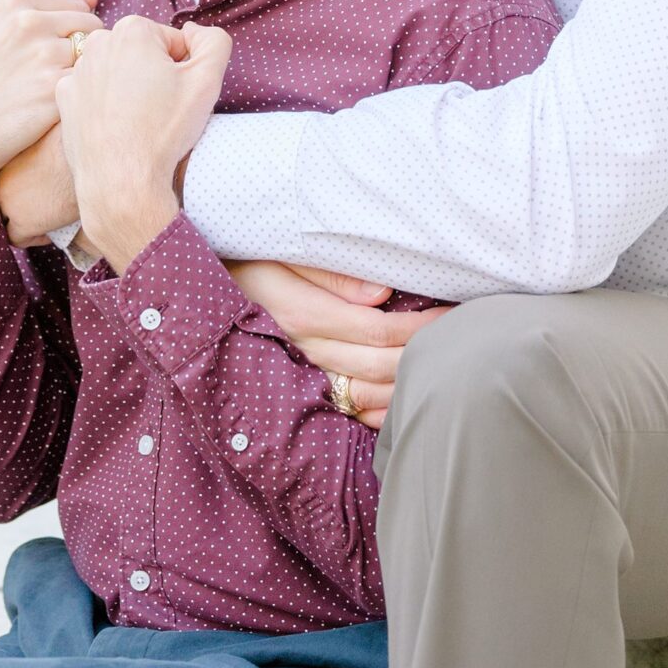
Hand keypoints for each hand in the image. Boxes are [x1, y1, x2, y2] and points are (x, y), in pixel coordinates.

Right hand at [0, 0, 98, 259]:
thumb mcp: (0, 31)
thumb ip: (47, 7)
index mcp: (16, 0)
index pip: (80, 7)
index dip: (72, 35)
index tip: (45, 56)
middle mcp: (29, 21)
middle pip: (91, 28)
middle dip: (82, 52)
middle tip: (52, 78)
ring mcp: (43, 54)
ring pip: (93, 57)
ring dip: (82, 75)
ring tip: (51, 93)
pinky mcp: (55, 89)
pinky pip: (88, 84)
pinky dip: (80, 97)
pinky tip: (57, 109)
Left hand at [56, 16, 230, 272]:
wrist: (121, 182)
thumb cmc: (164, 132)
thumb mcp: (208, 80)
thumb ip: (214, 41)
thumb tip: (194, 31)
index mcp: (133, 30)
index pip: (171, 42)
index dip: (183, 69)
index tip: (178, 95)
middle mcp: (98, 43)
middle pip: (142, 53)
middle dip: (154, 74)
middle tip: (160, 109)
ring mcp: (76, 71)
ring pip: (118, 71)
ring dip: (129, 88)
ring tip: (138, 121)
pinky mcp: (64, 98)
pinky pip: (93, 92)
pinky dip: (105, 104)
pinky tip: (116, 126)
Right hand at [226, 260, 450, 428]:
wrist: (204, 291)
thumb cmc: (251, 260)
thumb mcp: (283, 253)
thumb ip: (331, 273)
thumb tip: (381, 293)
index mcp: (304, 314)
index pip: (377, 329)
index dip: (420, 326)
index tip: (452, 314)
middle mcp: (305, 351)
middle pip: (378, 365)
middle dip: (424, 354)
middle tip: (464, 339)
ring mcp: (302, 375)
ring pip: (365, 395)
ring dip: (407, 386)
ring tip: (444, 370)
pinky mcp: (300, 388)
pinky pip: (346, 411)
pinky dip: (380, 414)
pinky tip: (406, 406)